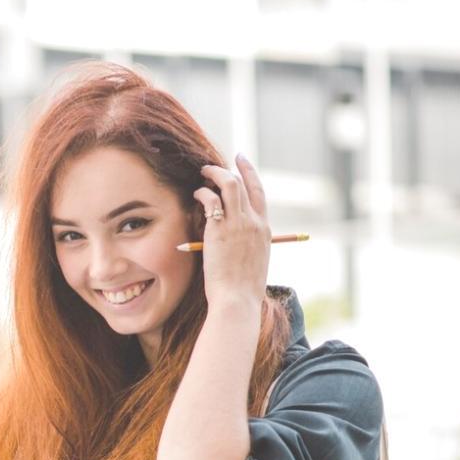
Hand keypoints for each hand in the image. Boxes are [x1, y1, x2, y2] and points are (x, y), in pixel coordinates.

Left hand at [193, 153, 270, 309]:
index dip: (250, 174)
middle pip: (245, 183)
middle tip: (217, 164)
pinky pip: (211, 200)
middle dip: (232, 168)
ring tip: (203, 173)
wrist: (238, 298)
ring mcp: (238, 224)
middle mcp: (254, 222)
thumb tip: (233, 238)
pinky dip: (202, 192)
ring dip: (215, 174)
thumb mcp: (253, 261)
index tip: (241, 161)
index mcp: (264, 229)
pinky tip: (196, 195)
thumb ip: (247, 244)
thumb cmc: (242, 287)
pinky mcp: (220, 229)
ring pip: (229, 184)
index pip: (259, 193)